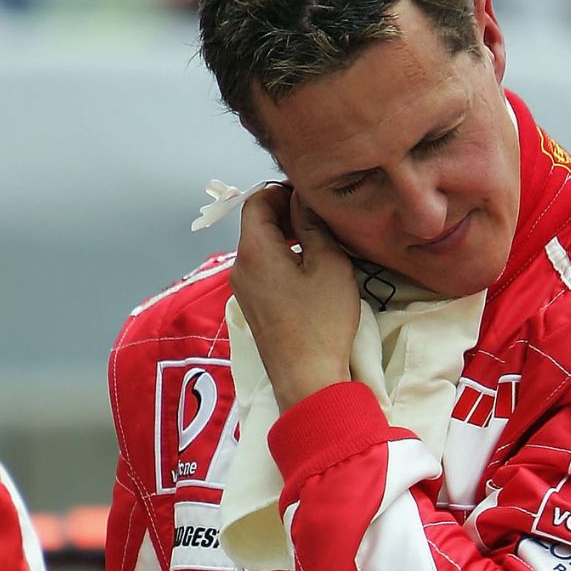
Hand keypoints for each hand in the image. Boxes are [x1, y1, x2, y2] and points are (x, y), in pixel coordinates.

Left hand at [230, 184, 359, 410]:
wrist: (308, 379)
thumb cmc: (322, 322)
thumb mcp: (329, 264)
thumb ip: (313, 226)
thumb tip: (304, 201)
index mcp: (254, 251)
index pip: (257, 201)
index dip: (283, 190)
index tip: (312, 196)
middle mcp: (240, 267)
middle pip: (256, 223)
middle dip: (286, 212)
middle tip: (320, 217)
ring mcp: (243, 289)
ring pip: (260, 245)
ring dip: (286, 236)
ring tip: (320, 241)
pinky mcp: (253, 305)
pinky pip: (263, 267)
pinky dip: (283, 257)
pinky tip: (310, 267)